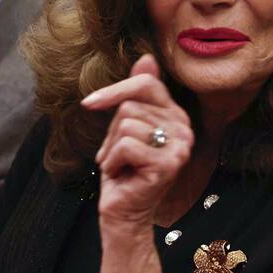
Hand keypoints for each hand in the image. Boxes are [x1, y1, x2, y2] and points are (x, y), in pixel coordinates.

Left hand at [83, 54, 194, 230]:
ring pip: (126, 124)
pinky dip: (112, 161)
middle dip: (111, 131)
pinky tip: (122, 175)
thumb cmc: (122, 171)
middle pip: (131, 105)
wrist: (124, 214)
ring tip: (120, 165)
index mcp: (176, 115)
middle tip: (116, 156)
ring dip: (111, 148)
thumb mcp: (124, 127)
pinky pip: (125, 145)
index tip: (89, 103)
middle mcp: (184, 128)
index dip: (114, 90)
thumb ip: (136, 96)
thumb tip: (147, 58)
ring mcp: (179, 147)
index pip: (146, 84)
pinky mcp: (167, 164)